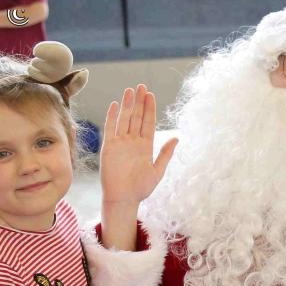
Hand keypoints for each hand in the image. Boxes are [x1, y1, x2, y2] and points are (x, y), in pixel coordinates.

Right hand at [100, 85, 177, 209]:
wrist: (124, 199)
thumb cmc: (141, 189)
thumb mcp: (158, 171)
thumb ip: (166, 154)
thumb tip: (176, 137)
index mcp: (146, 146)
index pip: (148, 122)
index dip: (149, 108)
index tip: (151, 95)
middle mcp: (133, 141)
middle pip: (136, 117)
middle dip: (139, 101)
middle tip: (141, 86)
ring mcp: (120, 143)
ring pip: (124, 119)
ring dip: (127, 105)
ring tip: (130, 90)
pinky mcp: (109, 147)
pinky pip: (110, 128)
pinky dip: (112, 116)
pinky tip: (115, 104)